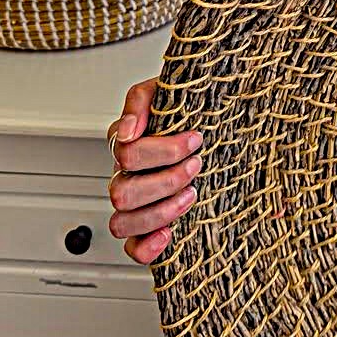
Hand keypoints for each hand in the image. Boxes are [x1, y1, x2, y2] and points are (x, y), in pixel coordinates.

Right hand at [106, 76, 202, 264]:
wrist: (215, 118)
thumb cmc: (190, 105)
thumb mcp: (169, 88)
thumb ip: (141, 100)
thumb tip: (127, 130)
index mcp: (127, 140)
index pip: (125, 152)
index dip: (162, 150)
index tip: (194, 139)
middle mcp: (125, 174)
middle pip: (122, 192)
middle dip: (165, 181)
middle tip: (196, 166)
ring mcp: (134, 202)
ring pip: (122, 221)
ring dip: (160, 211)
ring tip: (192, 195)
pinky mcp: (148, 225)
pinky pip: (132, 247)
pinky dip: (146, 247)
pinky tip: (169, 233)